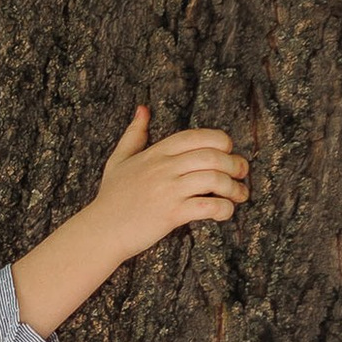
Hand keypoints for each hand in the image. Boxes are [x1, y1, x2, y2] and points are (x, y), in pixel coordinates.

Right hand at [12, 105, 249, 336]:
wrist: (100, 231)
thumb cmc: (111, 198)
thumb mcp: (118, 160)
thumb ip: (134, 134)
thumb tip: (143, 109)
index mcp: (156, 153)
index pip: (198, 137)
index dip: (220, 141)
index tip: (228, 152)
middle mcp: (164, 168)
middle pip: (213, 157)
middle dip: (235, 165)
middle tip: (241, 174)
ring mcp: (168, 191)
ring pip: (214, 180)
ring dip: (235, 188)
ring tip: (239, 195)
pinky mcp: (171, 214)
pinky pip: (208, 206)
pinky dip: (224, 209)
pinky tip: (225, 212)